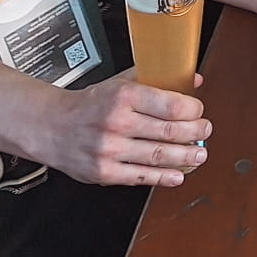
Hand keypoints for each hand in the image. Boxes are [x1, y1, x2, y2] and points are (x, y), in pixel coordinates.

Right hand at [33, 71, 209, 186]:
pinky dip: (163, 177)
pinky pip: (141, 177)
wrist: (51, 126)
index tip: (199, 111)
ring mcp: (110, 150)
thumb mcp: (120, 83)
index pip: (169, 104)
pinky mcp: (104, 172)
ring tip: (199, 154)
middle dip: (195, 133)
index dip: (192, 110)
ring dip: (185, 157)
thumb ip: (155, 79)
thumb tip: (191, 79)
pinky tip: (177, 174)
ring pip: (158, 156)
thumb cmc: (88, 104)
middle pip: (168, 131)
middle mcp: (117, 122)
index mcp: (123, 96)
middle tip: (205, 132)